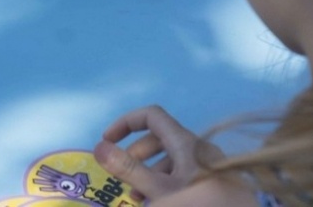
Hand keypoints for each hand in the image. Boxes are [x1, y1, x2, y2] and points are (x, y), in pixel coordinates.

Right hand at [94, 105, 222, 200]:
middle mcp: (199, 148)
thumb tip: (99, 147)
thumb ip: (129, 169)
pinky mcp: (213, 182)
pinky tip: (160, 201)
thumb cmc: (198, 204)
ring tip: (138, 198)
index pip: (152, 115)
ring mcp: (208, 165)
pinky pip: (185, 174)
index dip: (126, 123)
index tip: (107, 142)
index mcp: (186, 142)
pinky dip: (167, 182)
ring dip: (150, 173)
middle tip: (122, 176)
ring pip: (172, 160)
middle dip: (136, 154)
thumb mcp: (159, 190)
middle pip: (160, 138)